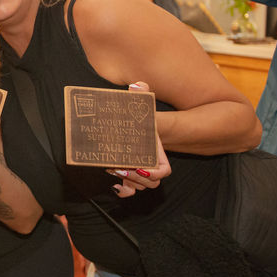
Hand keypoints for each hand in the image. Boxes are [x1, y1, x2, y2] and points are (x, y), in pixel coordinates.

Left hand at [107, 81, 171, 196]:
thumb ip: (140, 96)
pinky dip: (124, 191)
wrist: (127, 126)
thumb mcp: (138, 107)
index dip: (153, 173)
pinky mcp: (129, 175)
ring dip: (128, 181)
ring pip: (140, 187)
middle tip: (118, 166)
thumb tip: (137, 85)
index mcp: (157, 153)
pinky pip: (131, 191)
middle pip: (151, 183)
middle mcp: (151, 165)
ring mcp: (140, 172)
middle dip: (135, 177)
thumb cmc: (136, 118)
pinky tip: (114, 185)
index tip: (138, 165)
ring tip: (112, 167)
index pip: (164, 171)